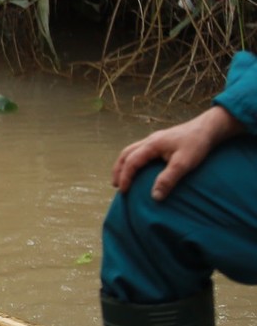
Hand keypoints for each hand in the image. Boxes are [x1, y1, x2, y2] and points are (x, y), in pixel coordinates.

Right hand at [113, 104, 241, 198]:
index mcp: (151, 145)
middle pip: (125, 154)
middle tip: (116, 185)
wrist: (209, 128)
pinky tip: (140, 165)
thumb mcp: (183, 164)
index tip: (123, 191)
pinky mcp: (161, 140)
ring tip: (123, 176)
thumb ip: (168, 179)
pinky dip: (133, 159)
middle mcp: (149, 140)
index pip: (131, 162)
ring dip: (124, 163)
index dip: (125, 177)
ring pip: (131, 150)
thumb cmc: (197, 144)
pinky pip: (139, 149)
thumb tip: (155, 196)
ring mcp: (155, 139)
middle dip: (118, 170)